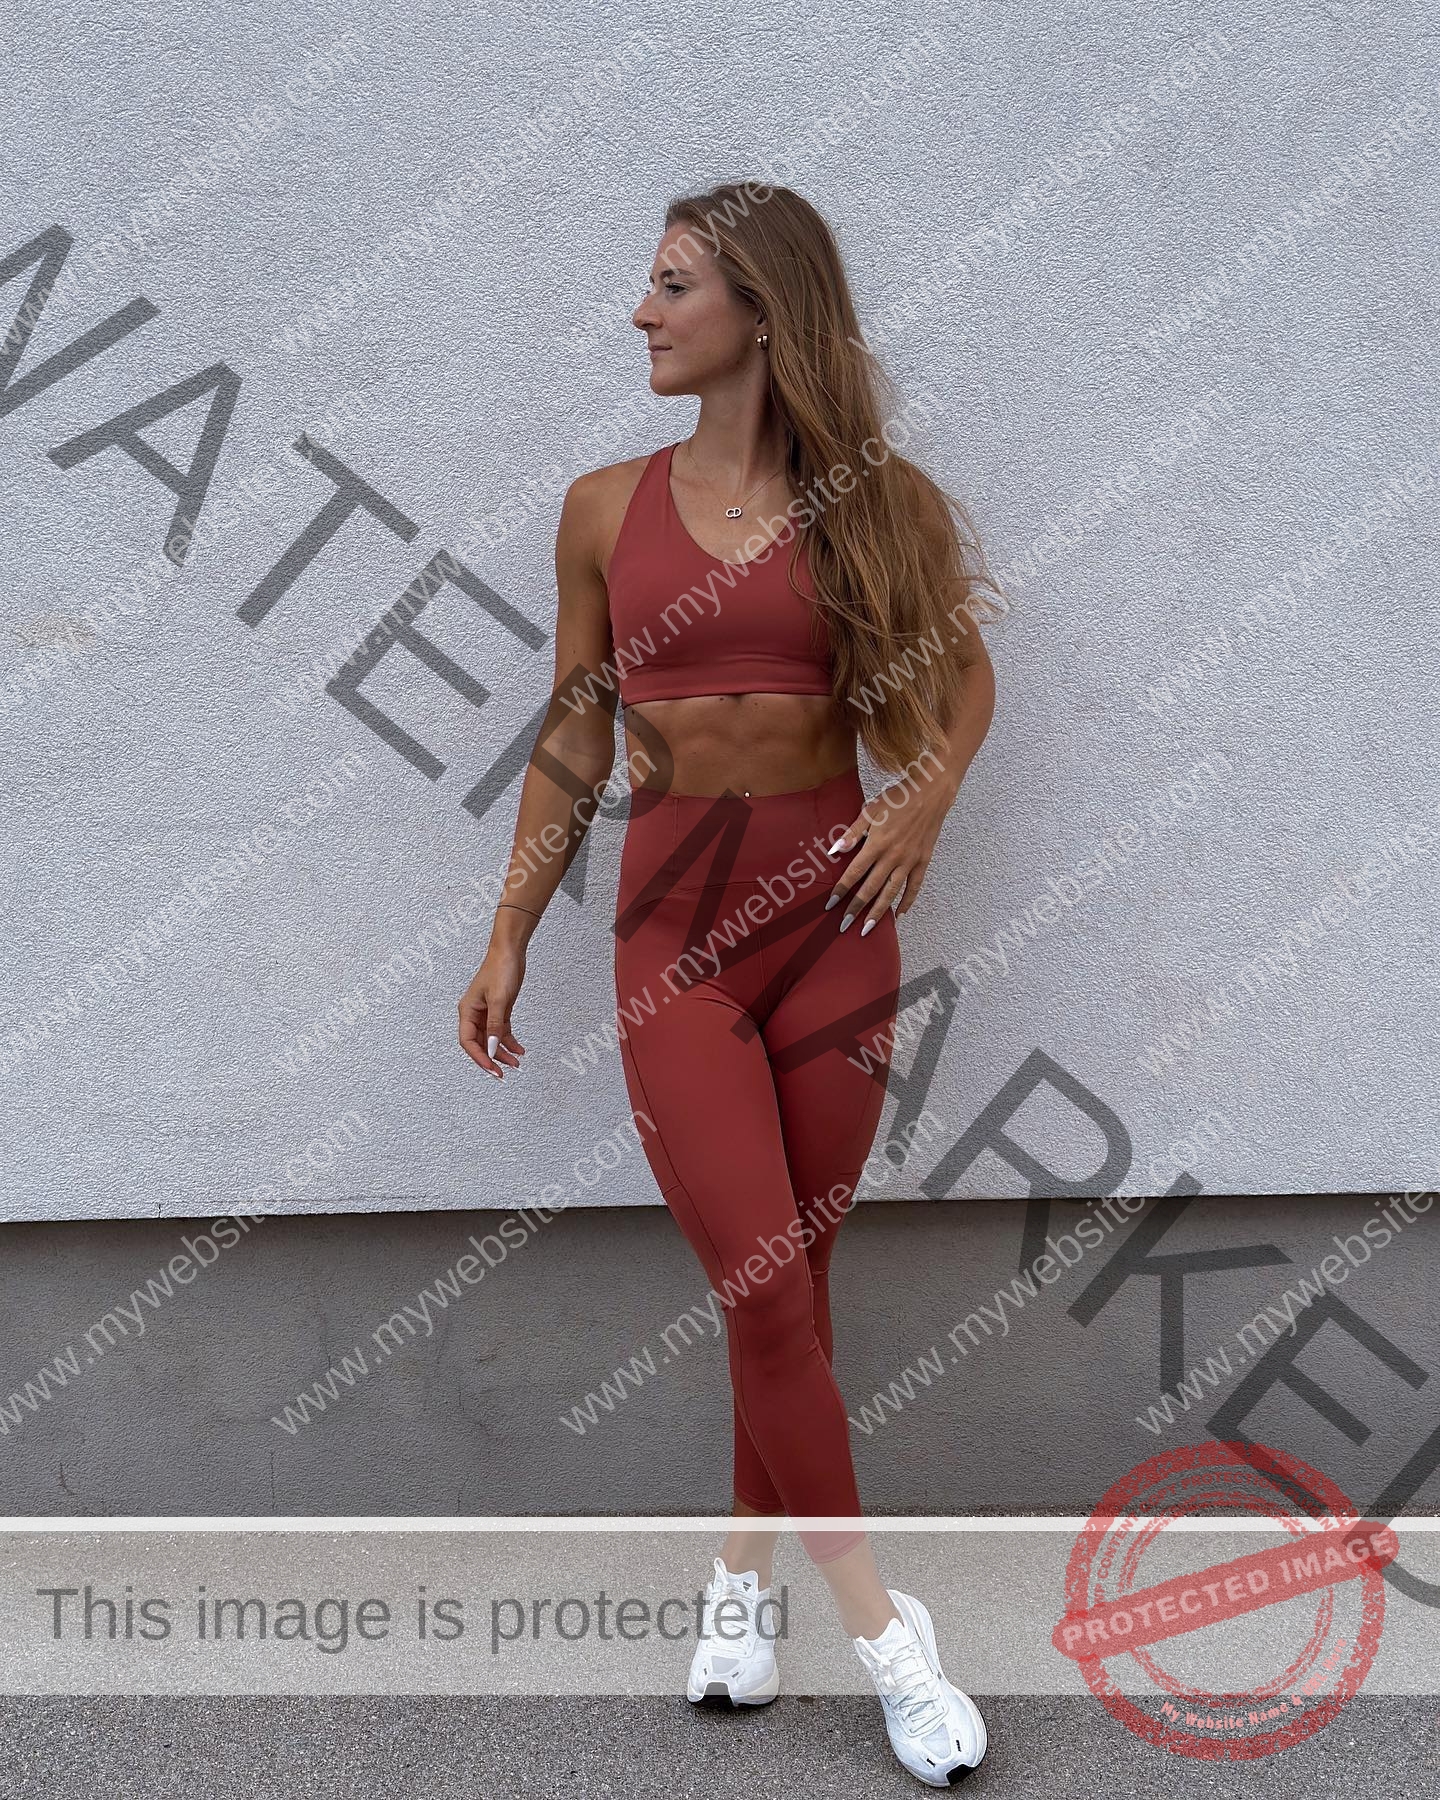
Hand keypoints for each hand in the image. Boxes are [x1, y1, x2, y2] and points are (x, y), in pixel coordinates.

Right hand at [458, 946, 527, 1080]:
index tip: (492, 1068)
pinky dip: (509, 1041)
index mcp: (467, 1011)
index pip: (468, 1042)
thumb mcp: (499, 1000)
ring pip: (491, 1040)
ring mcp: (487, 1013)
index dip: (479, 1058)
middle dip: (491, 1059)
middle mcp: (474, 1014)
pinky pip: (501, 1031)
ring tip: (516, 1063)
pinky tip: (519, 1050)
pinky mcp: (499, 1010)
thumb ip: (495, 1026)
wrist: (510, 951)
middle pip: (479, 1044)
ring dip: (502, 1052)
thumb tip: (491, 1048)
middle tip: (503, 1074)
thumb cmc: (500, 969)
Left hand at [823, 775, 954, 931]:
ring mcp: (909, 861)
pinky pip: (914, 887)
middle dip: (855, 908)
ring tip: (867, 928)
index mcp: (877, 844)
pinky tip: (898, 915)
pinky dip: (907, 902)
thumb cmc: (898, 799)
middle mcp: (892, 857)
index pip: (854, 873)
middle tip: (843, 926)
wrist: (931, 794)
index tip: (830, 905)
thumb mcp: (870, 810)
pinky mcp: (923, 862)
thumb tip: (834, 850)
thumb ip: (852, 833)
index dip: (841, 890)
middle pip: (870, 888)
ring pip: (891, 893)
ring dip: (878, 912)